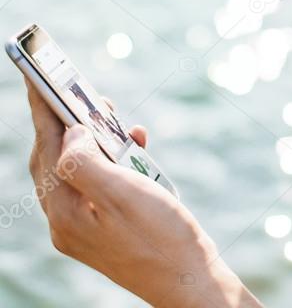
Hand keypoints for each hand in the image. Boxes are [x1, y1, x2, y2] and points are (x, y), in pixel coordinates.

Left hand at [25, 79, 259, 307]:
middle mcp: (66, 219)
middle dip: (65, 121)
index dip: (43, 110)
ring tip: (112, 117)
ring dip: (92, 138)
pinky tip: (133, 146)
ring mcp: (84, 225)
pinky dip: (110, 157)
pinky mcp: (103, 226)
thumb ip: (86, 163)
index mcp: (64, 211)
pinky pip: (95, 182)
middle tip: (81, 92)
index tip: (39, 78)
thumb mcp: (124, 194)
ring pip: (75, 168)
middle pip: (53, 158)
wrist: (187, 279)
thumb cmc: (161, 237)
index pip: (46, 148)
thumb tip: (70, 133)